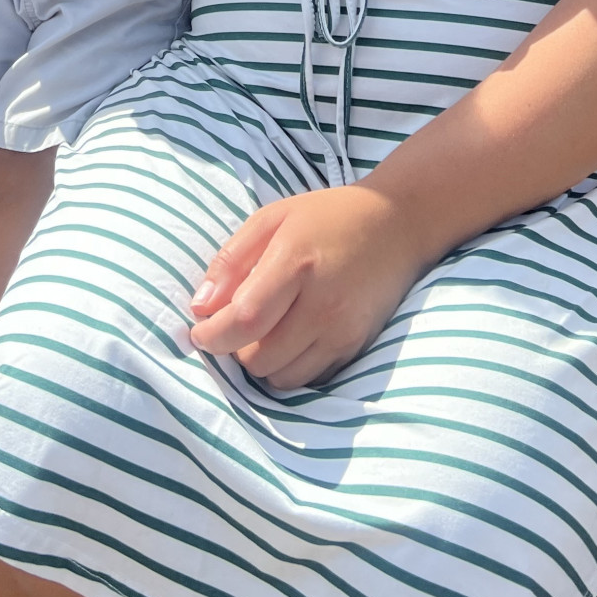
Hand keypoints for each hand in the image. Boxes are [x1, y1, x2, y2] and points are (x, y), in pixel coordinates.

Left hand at [188, 184, 432, 389]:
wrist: (396, 224)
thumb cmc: (327, 217)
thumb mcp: (272, 218)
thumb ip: (232, 260)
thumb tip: (200, 307)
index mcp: (297, 263)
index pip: (246, 320)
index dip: (214, 335)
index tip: (200, 331)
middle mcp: (323, 304)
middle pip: (259, 358)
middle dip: (236, 348)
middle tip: (237, 324)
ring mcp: (343, 331)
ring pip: (281, 377)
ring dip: (262, 362)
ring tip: (265, 330)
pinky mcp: (356, 347)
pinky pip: (309, 379)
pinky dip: (289, 367)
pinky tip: (289, 338)